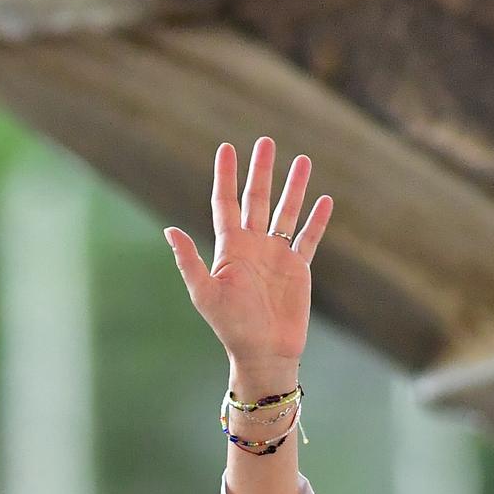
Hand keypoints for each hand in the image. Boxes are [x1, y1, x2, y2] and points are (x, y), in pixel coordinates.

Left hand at [166, 137, 335, 389]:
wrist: (263, 352)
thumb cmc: (230, 326)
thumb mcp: (205, 293)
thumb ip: (189, 261)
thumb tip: (169, 230)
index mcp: (230, 248)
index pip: (226, 202)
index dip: (226, 176)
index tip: (226, 148)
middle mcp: (253, 246)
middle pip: (257, 198)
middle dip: (262, 170)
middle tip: (266, 141)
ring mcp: (277, 255)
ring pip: (286, 212)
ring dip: (294, 187)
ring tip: (303, 160)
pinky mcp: (299, 268)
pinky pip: (309, 238)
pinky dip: (317, 220)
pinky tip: (324, 200)